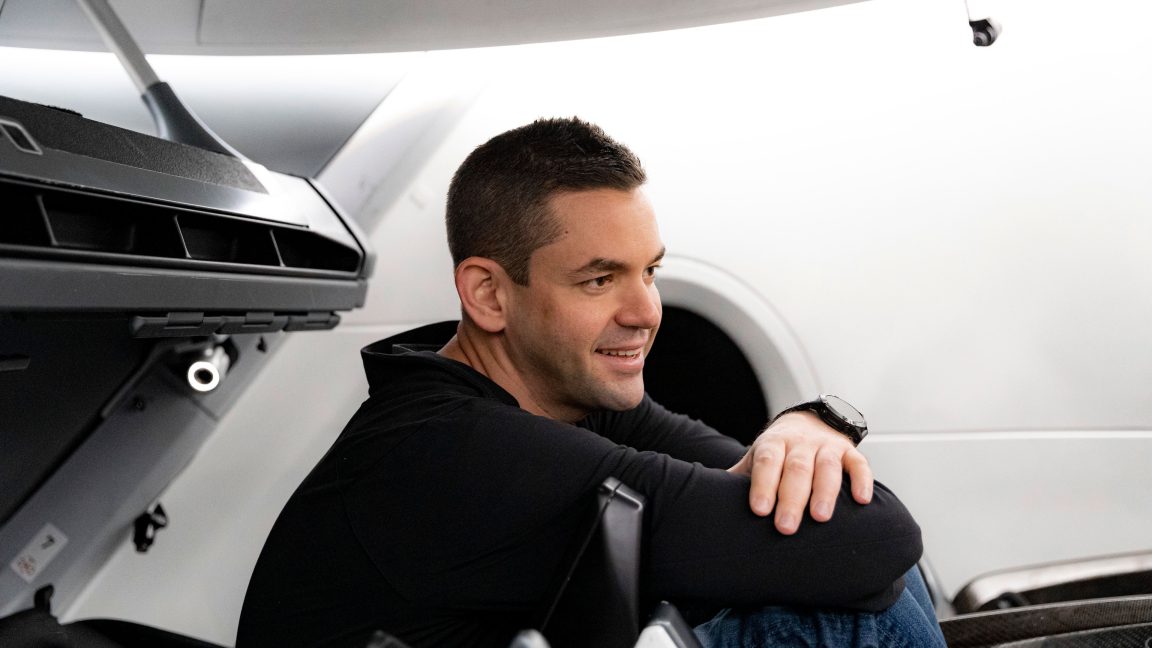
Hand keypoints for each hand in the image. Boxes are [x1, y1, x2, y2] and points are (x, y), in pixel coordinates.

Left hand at [727, 411, 872, 534]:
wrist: (807, 422)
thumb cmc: (776, 452)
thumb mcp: (755, 458)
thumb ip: (737, 478)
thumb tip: (704, 501)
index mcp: (772, 444)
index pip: (767, 461)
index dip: (763, 484)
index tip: (759, 510)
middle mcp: (800, 443)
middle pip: (796, 468)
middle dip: (791, 498)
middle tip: (786, 527)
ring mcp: (826, 446)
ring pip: (827, 466)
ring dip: (825, 491)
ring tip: (820, 517)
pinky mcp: (849, 452)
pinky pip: (859, 464)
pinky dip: (862, 481)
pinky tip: (861, 501)